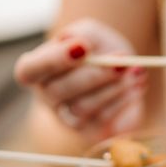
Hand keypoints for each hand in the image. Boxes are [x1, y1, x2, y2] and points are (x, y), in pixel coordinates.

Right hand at [15, 18, 147, 138]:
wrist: (123, 73)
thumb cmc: (99, 50)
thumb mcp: (92, 33)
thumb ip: (84, 34)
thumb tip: (79, 43)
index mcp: (37, 69)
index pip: (28, 70)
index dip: (52, 60)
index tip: (82, 47)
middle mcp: (48, 96)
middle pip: (58, 91)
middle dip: (93, 75)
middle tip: (121, 62)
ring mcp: (67, 118)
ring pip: (82, 108)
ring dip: (113, 89)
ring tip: (135, 71)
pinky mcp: (91, 133)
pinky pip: (102, 121)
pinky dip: (122, 102)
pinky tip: (137, 86)